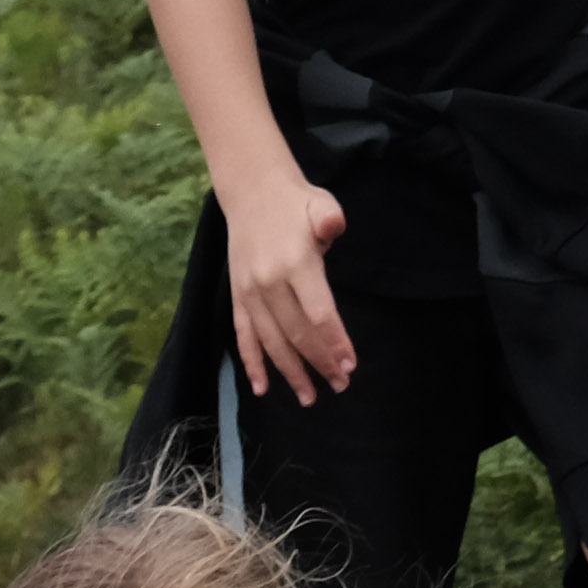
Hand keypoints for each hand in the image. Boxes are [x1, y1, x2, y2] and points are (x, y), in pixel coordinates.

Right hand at [215, 165, 354, 405]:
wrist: (251, 190)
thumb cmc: (295, 202)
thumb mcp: (319, 203)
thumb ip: (328, 218)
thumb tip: (334, 227)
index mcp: (294, 263)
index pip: (318, 313)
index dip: (335, 342)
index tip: (350, 365)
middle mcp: (268, 283)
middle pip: (297, 334)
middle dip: (320, 363)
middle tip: (340, 385)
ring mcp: (249, 293)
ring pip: (270, 342)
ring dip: (290, 373)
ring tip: (309, 397)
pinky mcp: (237, 296)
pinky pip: (243, 336)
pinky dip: (251, 363)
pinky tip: (262, 388)